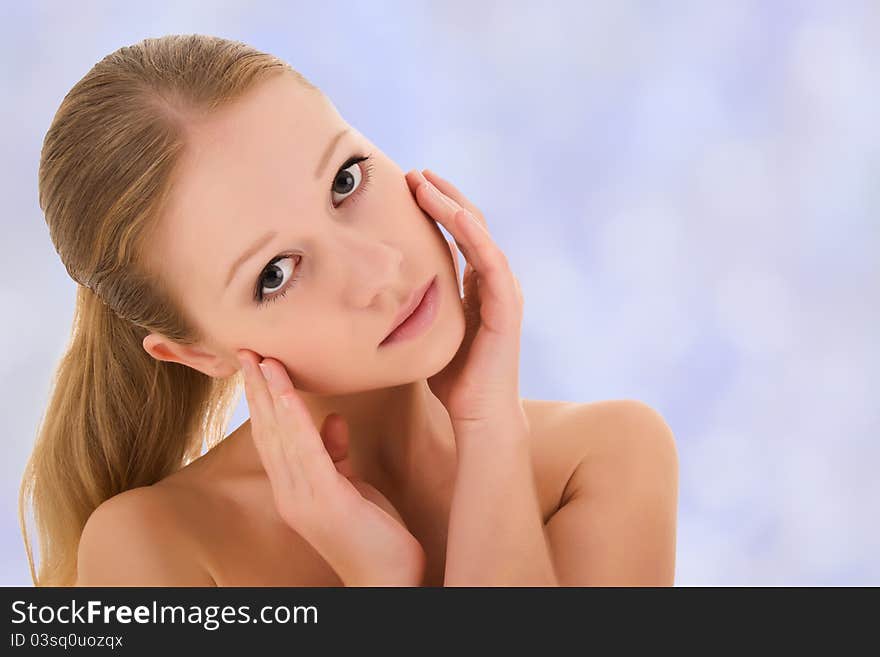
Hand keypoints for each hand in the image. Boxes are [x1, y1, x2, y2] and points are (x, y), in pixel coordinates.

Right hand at [236, 349, 425, 585]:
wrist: (389, 580)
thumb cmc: (372, 533)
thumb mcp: (350, 486)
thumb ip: (336, 454)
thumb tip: (335, 419)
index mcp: (294, 488)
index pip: (272, 435)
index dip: (261, 399)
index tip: (256, 363)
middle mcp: (290, 493)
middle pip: (267, 431)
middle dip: (256, 389)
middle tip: (246, 349)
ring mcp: (304, 499)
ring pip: (281, 436)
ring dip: (270, 395)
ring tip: (262, 359)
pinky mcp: (326, 501)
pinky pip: (306, 451)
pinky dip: (294, 418)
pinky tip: (286, 392)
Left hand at [405, 169, 528, 436]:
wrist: (479, 416)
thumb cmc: (454, 381)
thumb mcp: (428, 332)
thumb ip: (418, 308)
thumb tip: (380, 295)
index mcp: (477, 287)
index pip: (459, 235)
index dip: (436, 208)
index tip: (408, 187)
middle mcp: (494, 283)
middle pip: (471, 225)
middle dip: (442, 196)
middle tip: (413, 173)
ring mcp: (504, 292)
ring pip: (480, 234)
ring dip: (452, 204)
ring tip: (424, 181)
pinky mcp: (507, 306)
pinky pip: (491, 261)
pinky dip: (473, 234)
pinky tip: (452, 212)